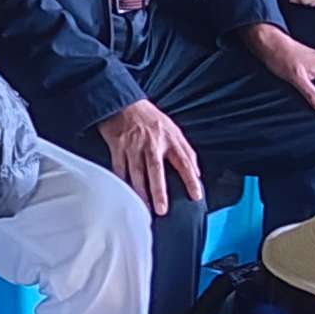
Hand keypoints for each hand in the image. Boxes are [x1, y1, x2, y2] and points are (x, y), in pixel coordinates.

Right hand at [94, 99, 203, 213]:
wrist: (123, 104)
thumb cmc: (149, 118)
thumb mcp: (173, 129)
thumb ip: (186, 151)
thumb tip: (197, 172)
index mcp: (168, 139)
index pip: (183, 161)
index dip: (191, 179)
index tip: (196, 196)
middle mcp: (151, 143)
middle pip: (155, 170)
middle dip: (159, 191)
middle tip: (162, 209)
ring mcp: (133, 146)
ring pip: (136, 173)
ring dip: (140, 192)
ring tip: (144, 208)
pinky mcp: (117, 147)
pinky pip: (119, 169)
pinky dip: (122, 183)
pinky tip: (126, 194)